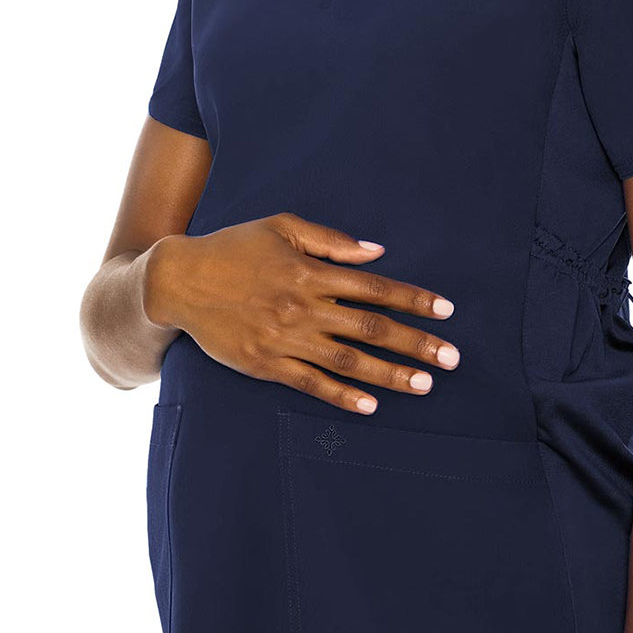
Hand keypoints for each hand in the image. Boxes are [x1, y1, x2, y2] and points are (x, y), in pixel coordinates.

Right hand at [143, 212, 459, 412]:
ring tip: (426, 384)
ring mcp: (285, 339)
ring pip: (349, 361)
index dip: (414, 300)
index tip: (446, 311)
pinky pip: (311, 384)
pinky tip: (371, 406)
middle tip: (454, 358)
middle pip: (372, 329)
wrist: (179, 281)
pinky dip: (343, 395)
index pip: (376, 289)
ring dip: (391, 374)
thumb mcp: (282, 227)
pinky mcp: (266, 364)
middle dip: (417, 343)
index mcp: (311, 272)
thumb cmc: (234, 248)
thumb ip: (331, 241)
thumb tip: (377, 252)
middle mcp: (304, 308)